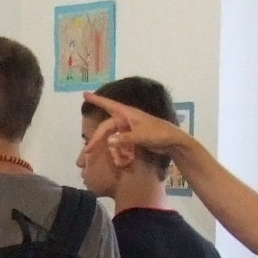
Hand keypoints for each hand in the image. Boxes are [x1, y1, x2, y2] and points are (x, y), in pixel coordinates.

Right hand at [82, 94, 196, 163]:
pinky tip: (122, 162)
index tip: (84, 95)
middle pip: (106, 128)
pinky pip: (121, 145)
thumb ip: (124, 139)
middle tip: (87, 151)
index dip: (96, 100)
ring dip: (112, 150)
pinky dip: (120, 153)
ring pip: (113, 138)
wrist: (173, 142)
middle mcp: (126, 120)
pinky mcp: (133, 138)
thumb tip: (108, 141)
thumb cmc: (158, 134)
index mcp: (127, 114)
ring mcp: (129, 129)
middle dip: (97, 139)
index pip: (108, 105)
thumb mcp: (141, 136)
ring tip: (116, 162)